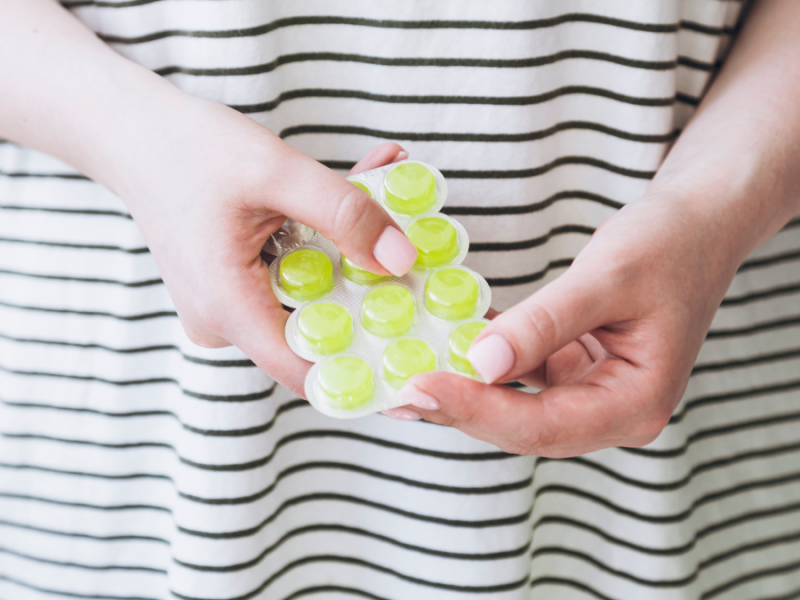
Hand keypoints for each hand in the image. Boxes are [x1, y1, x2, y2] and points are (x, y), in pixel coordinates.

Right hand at [111, 95, 415, 394]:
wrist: (138, 138)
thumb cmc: (192, 150)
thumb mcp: (276, 172)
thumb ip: (344, 214)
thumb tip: (401, 260)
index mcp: (228, 308)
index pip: (308, 370)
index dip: (366, 370)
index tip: (416, 349)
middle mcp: (226, 322)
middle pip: (321, 327)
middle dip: (372, 285)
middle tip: (414, 239)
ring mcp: (230, 309)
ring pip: (314, 296)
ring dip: (352, 249)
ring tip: (385, 187)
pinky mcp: (235, 290)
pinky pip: (296, 277)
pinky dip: (326, 241)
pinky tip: (355, 189)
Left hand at [385, 189, 743, 456]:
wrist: (693, 225)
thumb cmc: (668, 244)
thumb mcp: (608, 277)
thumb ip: (545, 323)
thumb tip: (481, 362)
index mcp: (637, 404)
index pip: (544, 425)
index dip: (477, 410)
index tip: (418, 388)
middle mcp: (613, 412)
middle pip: (523, 427)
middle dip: (460, 408)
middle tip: (396, 391)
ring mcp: (590, 395)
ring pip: (514, 407)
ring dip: (461, 391)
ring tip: (402, 378)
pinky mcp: (571, 372)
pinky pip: (516, 377)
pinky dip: (478, 365)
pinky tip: (437, 350)